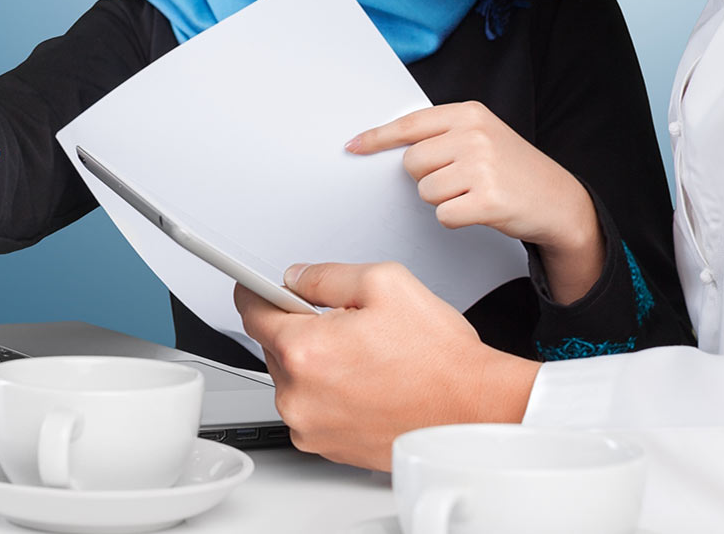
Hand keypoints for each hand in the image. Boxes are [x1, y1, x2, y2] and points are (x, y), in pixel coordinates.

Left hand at [235, 262, 538, 469]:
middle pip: (274, 346)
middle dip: (301, 328)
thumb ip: (327, 275)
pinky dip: (328, 393)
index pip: (252, 311)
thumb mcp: (385, 283)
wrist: (471, 413)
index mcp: (306, 351)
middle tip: (347, 323)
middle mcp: (299, 396)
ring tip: (366, 358)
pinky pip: (311, 407)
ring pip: (293, 379)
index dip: (255, 291)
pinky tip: (366, 383)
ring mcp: (311, 426)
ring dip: (316, 363)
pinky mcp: (326, 447)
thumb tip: (297, 277)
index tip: (254, 286)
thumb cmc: (439, 358)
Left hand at [347, 102, 602, 301]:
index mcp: (469, 113)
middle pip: (412, 163)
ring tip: (472, 192)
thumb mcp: (482, 135)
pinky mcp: (487, 199)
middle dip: (427, 177)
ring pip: (425, 191)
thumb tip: (390, 144)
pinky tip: (479, 210)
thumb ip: (443, 134)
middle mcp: (474, 135)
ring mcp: (482, 166)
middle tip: (458, 179)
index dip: (378, 138)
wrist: (558, 200)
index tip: (353, 145)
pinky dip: (455, 218)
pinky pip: (443, 215)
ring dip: (443, 200)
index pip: (410, 124)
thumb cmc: (513, 169)